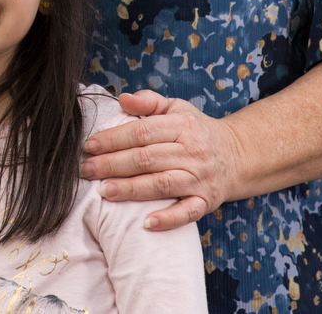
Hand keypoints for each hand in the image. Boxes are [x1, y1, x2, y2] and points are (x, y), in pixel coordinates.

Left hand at [80, 92, 243, 230]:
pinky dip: (168, 219)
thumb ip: (149, 101)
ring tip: (104, 191)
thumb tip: (122, 98)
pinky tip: (146, 223)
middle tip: (85, 170)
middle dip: (112, 164)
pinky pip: (187, 212)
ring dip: (131, 189)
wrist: (236, 156)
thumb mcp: (177, 108)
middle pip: (147, 158)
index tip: (89, 146)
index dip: (113, 139)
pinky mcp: (206, 201)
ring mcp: (200, 178)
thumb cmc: (196, 131)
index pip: (142, 131)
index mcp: (183, 125)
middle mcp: (192, 151)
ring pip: (161, 184)